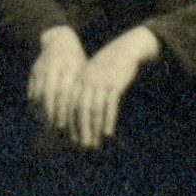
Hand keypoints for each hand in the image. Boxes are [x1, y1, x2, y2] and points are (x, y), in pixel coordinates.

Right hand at [27, 27, 86, 132]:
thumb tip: (89, 117)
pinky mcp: (34, 71)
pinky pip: (32, 90)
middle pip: (50, 93)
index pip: (64, 91)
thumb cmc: (78, 61)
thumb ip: (83, 90)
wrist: (61, 41)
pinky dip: (35, 104)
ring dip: (42, 111)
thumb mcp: (84, 70)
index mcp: (71, 65)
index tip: (65, 125)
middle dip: (52, 112)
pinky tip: (39, 116)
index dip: (63, 109)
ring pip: (39, 92)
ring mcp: (42, 67)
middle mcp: (54, 65)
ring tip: (47, 125)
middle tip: (55, 128)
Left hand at [68, 29, 156, 149]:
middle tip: (83, 146)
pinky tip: (108, 133)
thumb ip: (84, 91)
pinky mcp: (115, 83)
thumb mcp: (92, 75)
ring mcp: (100, 81)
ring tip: (95, 143)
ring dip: (94, 128)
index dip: (70, 122)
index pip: (70, 104)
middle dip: (81, 129)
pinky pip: (110, 105)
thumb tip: (79, 114)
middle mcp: (87, 80)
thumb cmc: (107, 66)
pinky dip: (108, 120)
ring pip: (94, 109)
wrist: (125, 49)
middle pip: (80, 109)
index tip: (71, 138)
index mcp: (78, 79)